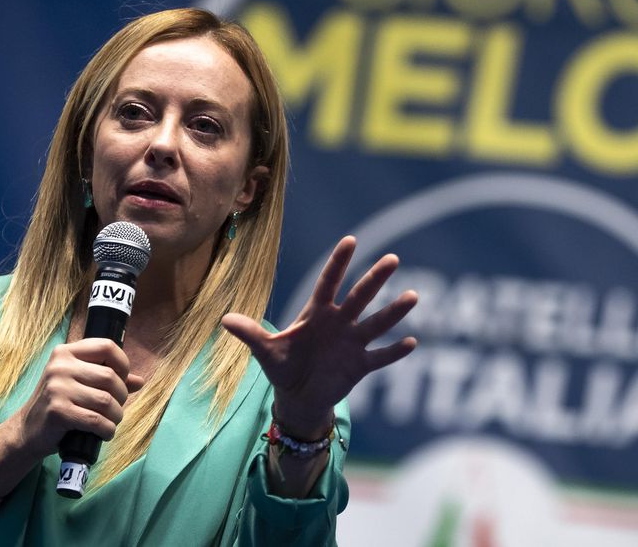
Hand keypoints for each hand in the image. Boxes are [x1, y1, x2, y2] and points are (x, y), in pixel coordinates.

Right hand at [4, 338, 144, 460]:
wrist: (27, 431)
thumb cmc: (58, 404)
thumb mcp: (79, 385)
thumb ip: (107, 380)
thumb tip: (140, 381)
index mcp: (66, 352)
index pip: (107, 346)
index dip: (123, 364)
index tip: (122, 380)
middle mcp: (60, 366)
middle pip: (111, 377)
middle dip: (121, 397)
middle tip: (115, 409)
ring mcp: (57, 388)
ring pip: (106, 400)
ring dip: (116, 416)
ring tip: (110, 422)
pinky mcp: (58, 411)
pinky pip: (96, 420)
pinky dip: (107, 429)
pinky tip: (104, 433)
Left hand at [221, 235, 417, 436]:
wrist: (298, 396)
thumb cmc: (283, 367)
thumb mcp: (265, 352)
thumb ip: (251, 334)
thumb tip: (225, 320)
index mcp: (316, 313)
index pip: (329, 282)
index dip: (339, 263)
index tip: (351, 241)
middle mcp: (339, 322)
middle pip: (359, 297)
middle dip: (375, 279)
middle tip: (393, 259)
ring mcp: (352, 343)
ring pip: (376, 323)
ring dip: (394, 312)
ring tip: (413, 296)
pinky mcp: (360, 365)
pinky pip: (380, 357)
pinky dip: (395, 352)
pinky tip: (413, 342)